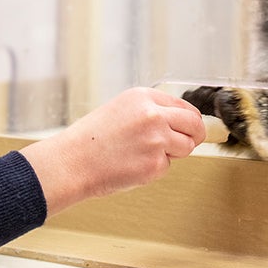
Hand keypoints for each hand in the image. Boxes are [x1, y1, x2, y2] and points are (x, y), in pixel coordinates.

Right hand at [19, 87, 204, 215]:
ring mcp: (156, 139)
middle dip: (194, 136)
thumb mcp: (120, 110)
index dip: (189, 120)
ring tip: (144, 154)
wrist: (72, 162)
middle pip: (194, 125)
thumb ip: (150, 111)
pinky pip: (167, 166)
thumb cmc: (90, 139)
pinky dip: (154, 169)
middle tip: (186, 144)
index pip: (184, 106)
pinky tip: (133, 165)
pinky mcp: (155, 164)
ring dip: (173, 154)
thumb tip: (179, 122)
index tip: (190, 128)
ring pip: (186, 147)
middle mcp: (153, 115)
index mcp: (143, 97)